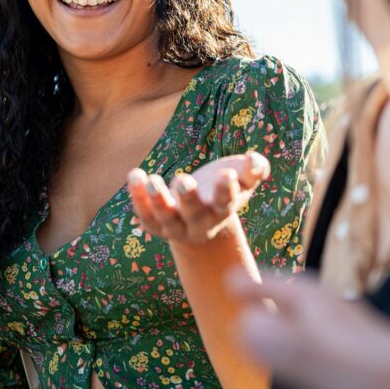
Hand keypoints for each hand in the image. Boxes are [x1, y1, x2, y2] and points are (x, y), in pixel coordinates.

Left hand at [127, 152, 270, 243]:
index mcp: (222, 212)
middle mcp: (199, 224)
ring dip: (157, 199)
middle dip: (189, 199)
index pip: (226, 203)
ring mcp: (175, 227)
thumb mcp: (242, 181)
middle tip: (184, 180)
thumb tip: (255, 161)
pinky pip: (144, 214)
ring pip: (165, 218)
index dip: (227, 190)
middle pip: (194, 214)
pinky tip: (134, 175)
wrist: (200, 220)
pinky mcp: (155, 225)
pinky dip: (138, 197)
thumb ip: (255, 169)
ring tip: (151, 179)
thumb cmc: (225, 190)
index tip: (228, 174)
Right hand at [227, 271, 389, 388]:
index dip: (264, 289)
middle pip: (324, 311)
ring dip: (314, 331)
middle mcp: (375, 348)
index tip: (231, 284)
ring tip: (294, 335)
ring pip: (347, 339)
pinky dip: (340, 368)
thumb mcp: (361, 381)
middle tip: (253, 300)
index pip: (300, 299)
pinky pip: (363, 374)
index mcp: (355, 338)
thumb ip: (304, 353)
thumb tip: (242, 324)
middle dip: (285, 301)